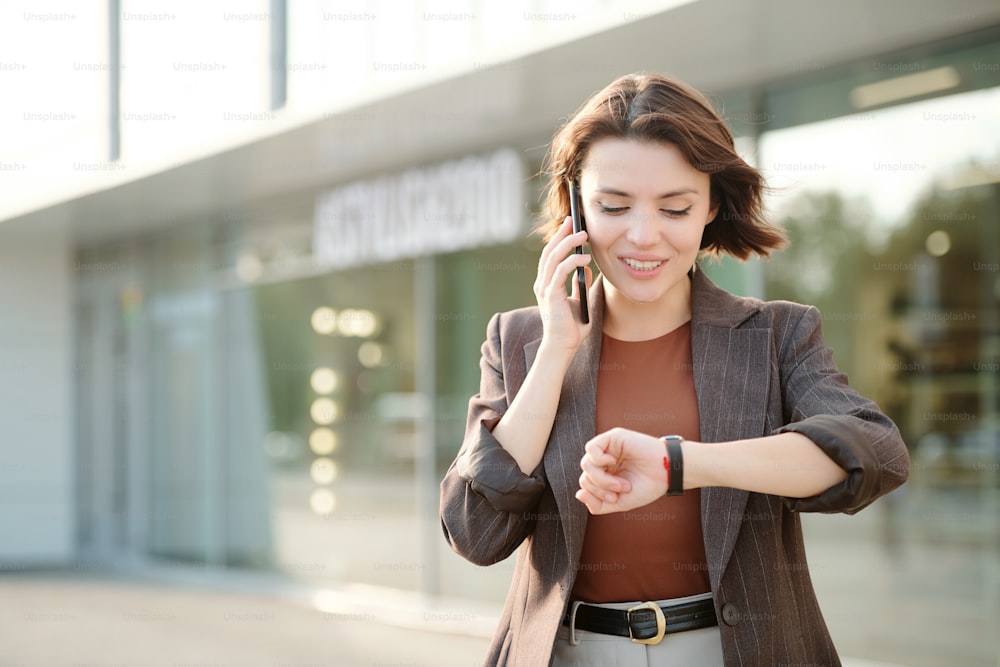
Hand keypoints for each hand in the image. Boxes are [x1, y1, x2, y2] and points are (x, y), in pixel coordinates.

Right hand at [534, 217, 592, 351]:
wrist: (563, 347)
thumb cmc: (570, 328)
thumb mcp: (578, 301)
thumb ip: (578, 286)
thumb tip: (585, 271)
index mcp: (547, 284)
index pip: (551, 255)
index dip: (559, 238)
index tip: (571, 224)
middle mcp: (542, 283)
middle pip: (550, 251)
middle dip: (562, 233)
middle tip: (574, 220)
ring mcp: (545, 288)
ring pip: (553, 257)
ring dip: (569, 243)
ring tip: (584, 235)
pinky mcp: (551, 295)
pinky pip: (560, 271)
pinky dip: (573, 261)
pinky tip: (585, 258)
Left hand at [575, 428, 667, 513]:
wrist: (667, 474)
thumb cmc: (647, 486)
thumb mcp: (620, 502)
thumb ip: (598, 504)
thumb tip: (579, 494)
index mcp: (605, 475)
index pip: (586, 485)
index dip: (596, 496)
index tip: (615, 499)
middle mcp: (604, 462)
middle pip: (585, 476)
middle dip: (600, 489)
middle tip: (621, 490)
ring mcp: (607, 449)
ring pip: (586, 464)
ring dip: (602, 478)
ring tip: (621, 483)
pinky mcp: (612, 438)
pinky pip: (591, 448)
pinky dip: (599, 459)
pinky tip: (613, 462)